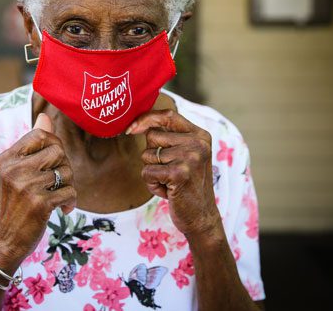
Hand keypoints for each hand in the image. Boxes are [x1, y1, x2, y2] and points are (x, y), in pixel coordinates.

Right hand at [0, 113, 76, 264]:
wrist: (4, 240)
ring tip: (56, 196)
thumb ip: (32, 146)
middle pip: (58, 151)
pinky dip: (70, 202)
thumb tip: (44, 116)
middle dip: (64, 166)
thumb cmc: (15, 203)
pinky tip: (61, 209)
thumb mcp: (16, 172)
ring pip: (66, 172)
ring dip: (68, 185)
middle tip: (56, 182)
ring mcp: (26, 186)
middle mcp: (13, 169)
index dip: (54, 145)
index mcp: (7, 158)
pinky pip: (69, 192)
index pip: (40, 135)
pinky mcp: (39, 204)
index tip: (52, 162)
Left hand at [127, 109, 219, 236]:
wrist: (201, 217)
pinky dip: (152, 185)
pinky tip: (168, 192)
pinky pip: (147, 172)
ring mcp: (189, 157)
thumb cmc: (187, 186)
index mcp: (200, 135)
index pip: (168, 115)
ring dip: (152, 172)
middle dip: (152, 155)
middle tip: (169, 172)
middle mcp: (197, 143)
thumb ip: (169, 138)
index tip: (131, 129)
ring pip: (147, 156)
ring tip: (170, 183)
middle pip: (152, 136)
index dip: (146, 118)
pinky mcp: (179, 173)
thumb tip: (135, 124)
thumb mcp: (185, 156)